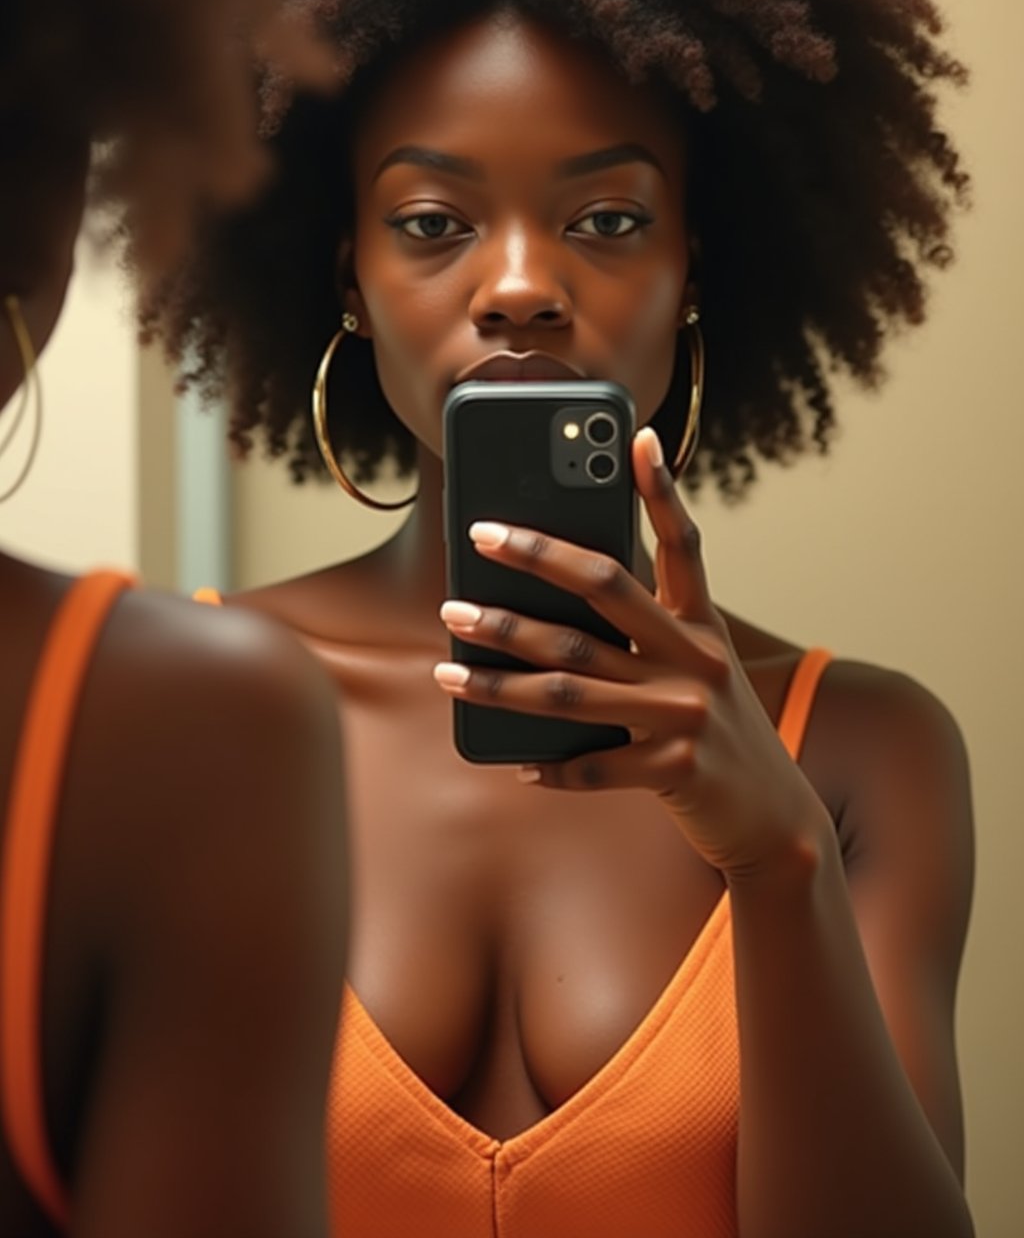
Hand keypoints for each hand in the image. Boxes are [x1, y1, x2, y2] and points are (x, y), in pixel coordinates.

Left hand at [435, 427, 826, 879]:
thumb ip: (640, 642)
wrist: (776, 822)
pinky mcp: (676, 770)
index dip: (662, 489)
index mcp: (702, 628)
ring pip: (571, 684)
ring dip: (499, 675)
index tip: (638, 437)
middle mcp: (697, 661)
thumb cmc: (715, 736)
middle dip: (536, 558)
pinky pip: (591, 765)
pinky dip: (545, 764)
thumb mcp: (693, 676)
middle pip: (604, 592)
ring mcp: (687, 715)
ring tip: (446, 664)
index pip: (682, 545)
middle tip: (479, 537)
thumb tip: (542, 616)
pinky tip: (509, 758)